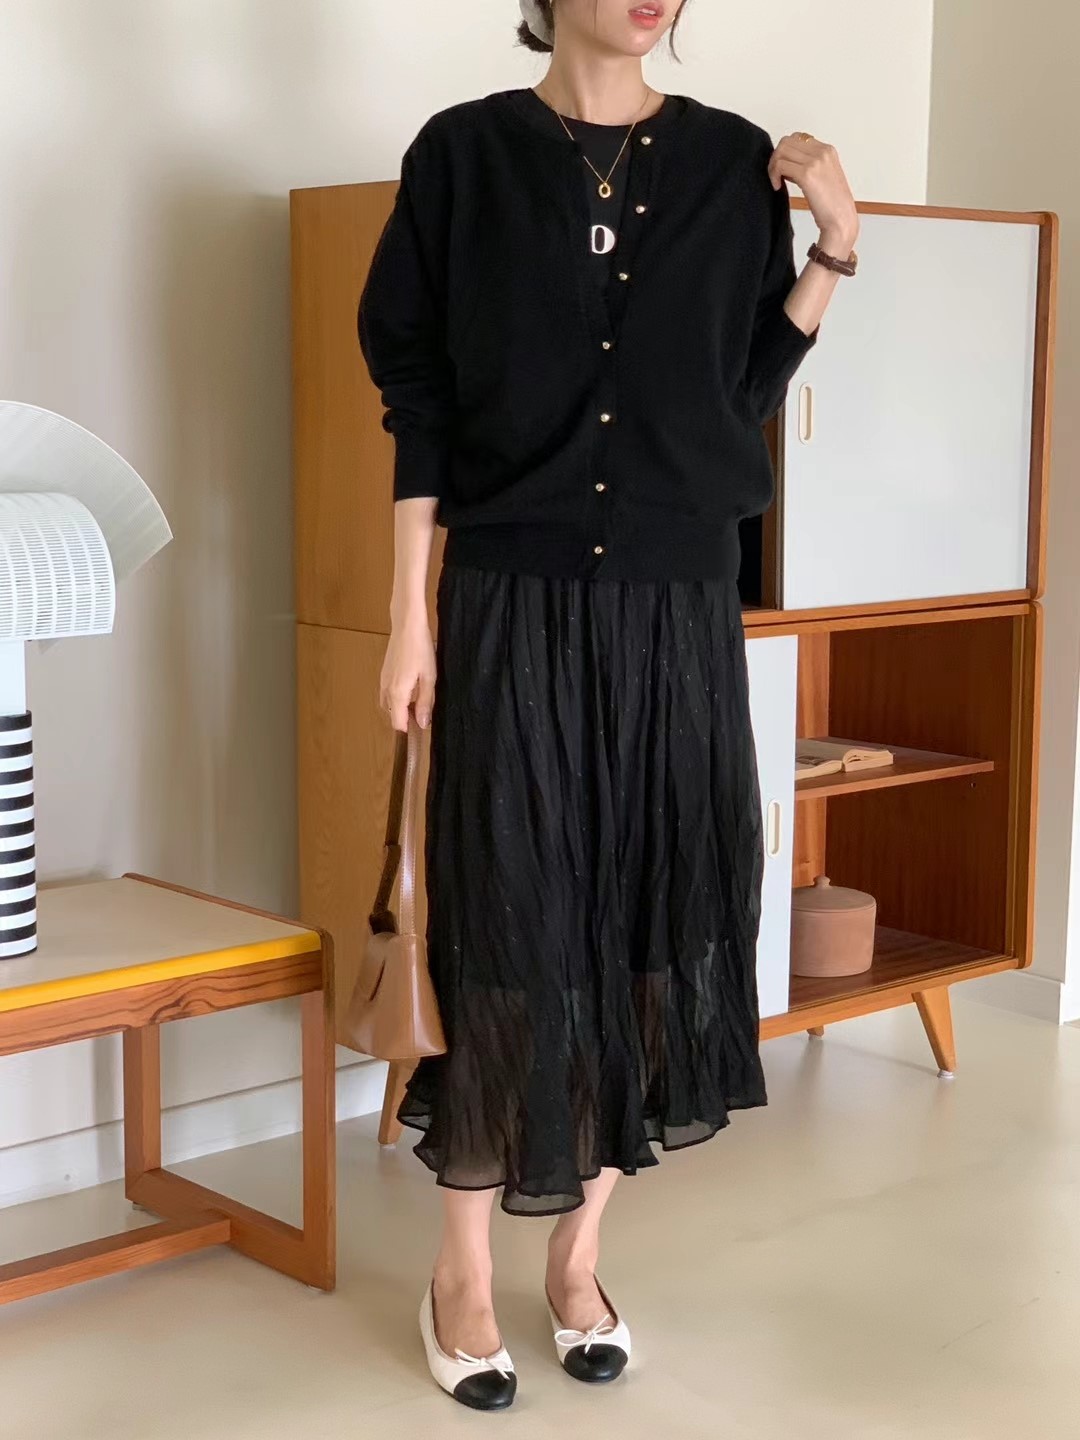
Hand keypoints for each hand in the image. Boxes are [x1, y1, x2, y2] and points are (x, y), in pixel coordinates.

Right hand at [380, 614, 435, 731]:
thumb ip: (425, 702)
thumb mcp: (429, 677)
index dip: (409, 729)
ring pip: (388, 705)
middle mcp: (386, 690)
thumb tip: (422, 724)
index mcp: (397, 694)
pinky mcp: (384, 673)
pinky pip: (387, 693)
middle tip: (423, 711)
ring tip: (418, 699)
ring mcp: (383, 681)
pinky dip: (397, 697)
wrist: (406, 626)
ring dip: (401, 708)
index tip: (422, 726)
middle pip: (392, 715)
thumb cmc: (420, 649)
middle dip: (405, 718)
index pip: (397, 723)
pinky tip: (411, 686)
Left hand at [768, 132, 858, 254]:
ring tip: (776, 182)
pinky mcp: (807, 173)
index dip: (786, 152)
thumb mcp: (824, 177)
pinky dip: (773, 175)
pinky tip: (777, 187)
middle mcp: (822, 151)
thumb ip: (809, 165)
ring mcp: (815, 161)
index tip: (784, 169)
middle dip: (776, 157)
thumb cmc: (832, 205)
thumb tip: (786, 162)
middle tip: (775, 175)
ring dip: (773, 167)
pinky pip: (780, 165)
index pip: (797, 138)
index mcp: (828, 150)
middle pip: (787, 141)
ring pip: (781, 151)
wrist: (841, 220)